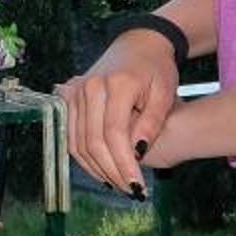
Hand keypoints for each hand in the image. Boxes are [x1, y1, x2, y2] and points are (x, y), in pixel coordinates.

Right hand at [52, 30, 177, 198]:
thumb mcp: (165, 94)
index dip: (125, 163)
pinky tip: (102, 170)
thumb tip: (137, 153)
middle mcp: (90, 87)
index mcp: (116, 85)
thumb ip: (151, 123)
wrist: (138, 44)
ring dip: (96, 168)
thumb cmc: (156, 69)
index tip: (138, 186)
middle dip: (111, 171)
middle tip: (131, 190)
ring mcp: (76, 92)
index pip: (115, 134)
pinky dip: (84, 157)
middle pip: (93, 141)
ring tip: (118, 184)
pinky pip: (71, 135)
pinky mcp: (70, 98)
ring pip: (78, 141)